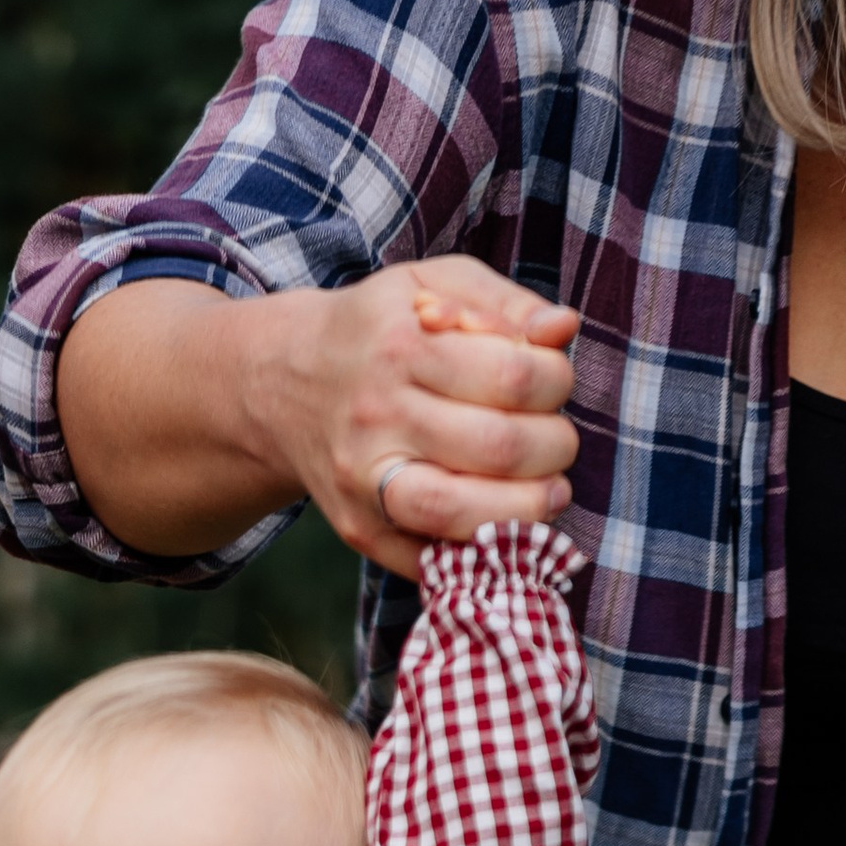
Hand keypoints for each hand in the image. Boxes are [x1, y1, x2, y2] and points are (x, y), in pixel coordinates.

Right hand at [263, 257, 578, 573]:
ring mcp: (364, 482)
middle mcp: (378, 417)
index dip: (556, 382)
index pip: (514, 375)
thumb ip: (505, 302)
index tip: (553, 383)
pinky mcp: (360, 531)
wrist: (283, 383)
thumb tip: (562, 328)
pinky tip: (504, 524)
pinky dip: (485, 552)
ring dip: (533, 511)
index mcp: (402, 347)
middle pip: (500, 448)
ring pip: (466, 515)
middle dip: (556, 448)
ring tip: (550, 492)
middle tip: (556, 441)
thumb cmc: (379, 331)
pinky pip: (437, 561)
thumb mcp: (432, 285)